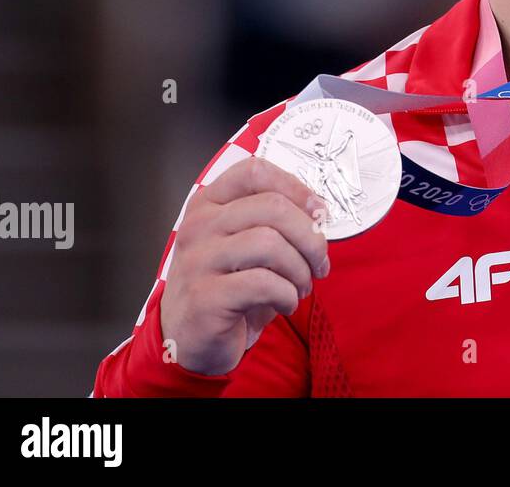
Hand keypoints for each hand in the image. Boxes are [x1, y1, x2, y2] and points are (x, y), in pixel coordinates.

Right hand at [159, 157, 330, 375]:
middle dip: (311, 237)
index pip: (254, 172)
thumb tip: (319, 213)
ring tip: (301, 286)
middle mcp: (199, 226)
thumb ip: (274, 222)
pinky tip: (285, 304)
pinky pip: (264, 283)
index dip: (296, 188)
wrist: (190, 339)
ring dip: (300, 269)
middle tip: (319, 262)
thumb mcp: (246, 245)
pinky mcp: (205, 296)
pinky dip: (287, 294)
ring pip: (271, 243)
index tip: (318, 213)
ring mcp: (198, 260)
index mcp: (209, 204)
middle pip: (273, 207)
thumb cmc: (228, 288)